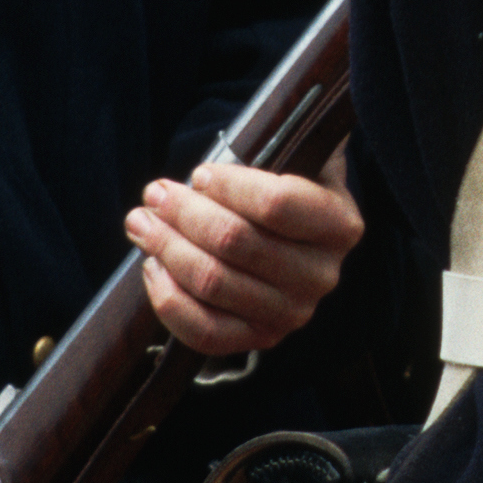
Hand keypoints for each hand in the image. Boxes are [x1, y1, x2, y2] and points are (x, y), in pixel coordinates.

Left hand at [124, 155, 365, 356]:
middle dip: (184, 213)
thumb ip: (273, 142)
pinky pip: (205, 331)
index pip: (277, 204)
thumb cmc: (286, 186)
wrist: (295, 236)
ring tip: (143, 222)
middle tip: (154, 193)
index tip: (199, 173)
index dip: (228, 186)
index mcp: (340, 224)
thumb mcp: (294, 155)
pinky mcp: (260, 339)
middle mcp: (322, 275)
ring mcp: (293, 313)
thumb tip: (223, 149)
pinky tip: (153, 267)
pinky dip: (169, 300)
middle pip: (235, 242)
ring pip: (213, 283)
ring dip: (166, 248)